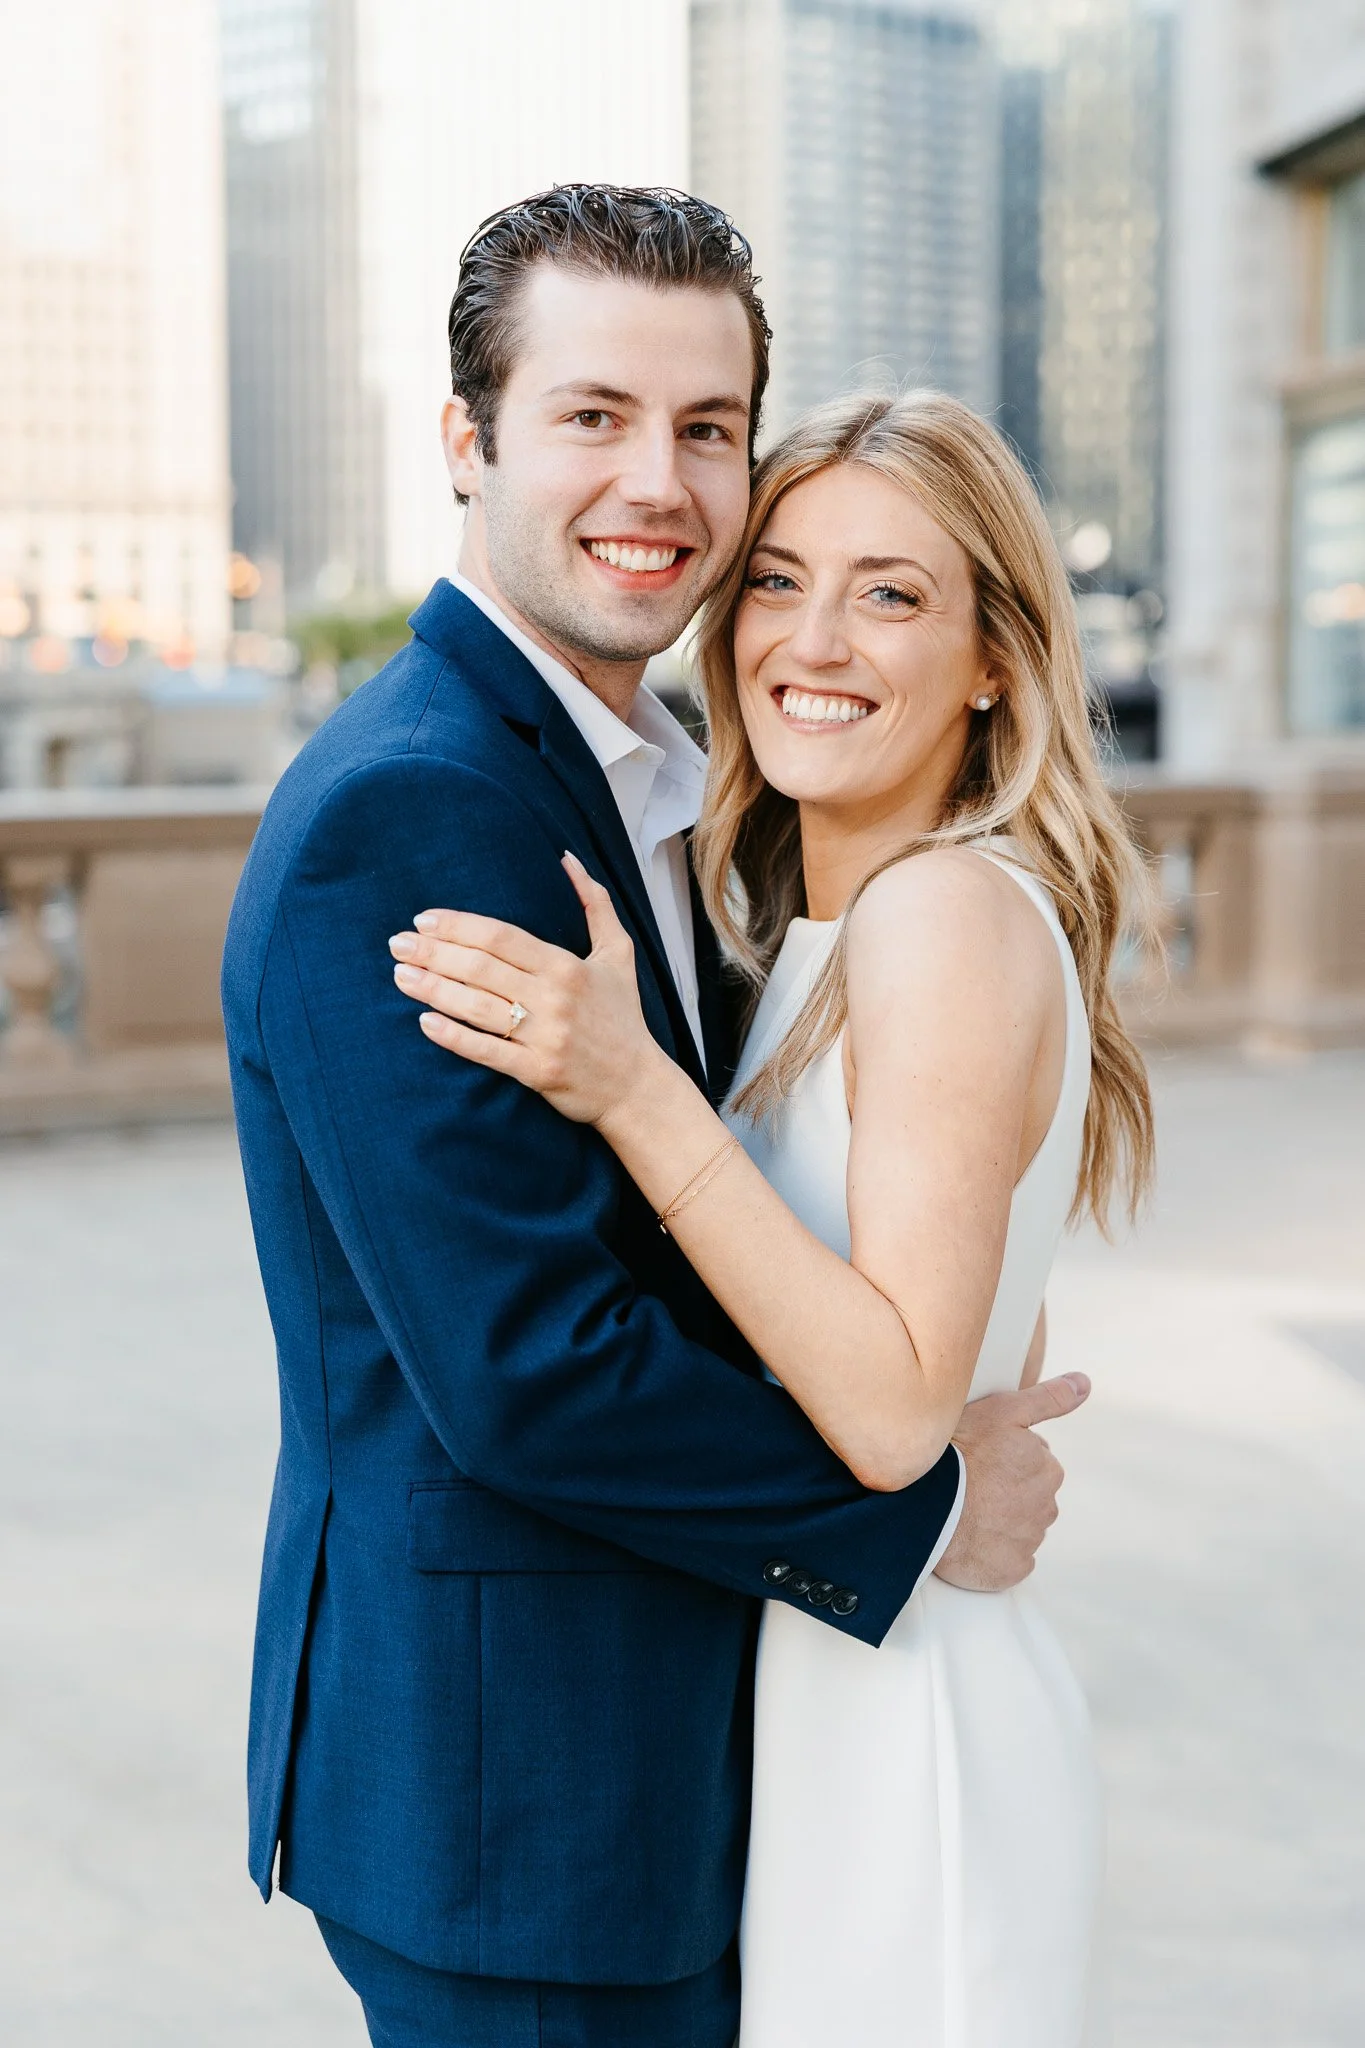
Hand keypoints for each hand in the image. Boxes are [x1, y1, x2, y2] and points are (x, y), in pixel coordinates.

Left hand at [387, 852, 665, 1126]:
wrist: (637, 1086)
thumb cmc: (622, 1017)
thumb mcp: (618, 953)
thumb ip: (595, 903)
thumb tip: (568, 859)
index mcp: (567, 966)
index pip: (501, 937)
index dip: (458, 926)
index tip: (424, 920)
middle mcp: (554, 998)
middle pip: (481, 967)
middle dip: (433, 953)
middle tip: (397, 944)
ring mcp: (545, 1037)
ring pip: (477, 1007)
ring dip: (433, 989)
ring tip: (400, 976)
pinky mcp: (537, 1072)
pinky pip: (487, 1051)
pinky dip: (454, 1036)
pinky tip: (424, 1022)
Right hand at [933, 1373, 1090, 1591]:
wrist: (926, 1503)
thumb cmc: (960, 1452)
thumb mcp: (1003, 1411)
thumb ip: (1049, 1398)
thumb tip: (1085, 1383)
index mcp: (1048, 1470)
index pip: (1031, 1464)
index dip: (1003, 1460)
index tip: (979, 1459)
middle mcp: (1046, 1507)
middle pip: (1027, 1497)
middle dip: (1004, 1492)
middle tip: (970, 1484)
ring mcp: (1029, 1542)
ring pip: (1016, 1528)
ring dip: (997, 1521)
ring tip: (963, 1510)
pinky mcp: (1011, 1570)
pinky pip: (1006, 1560)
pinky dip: (991, 1552)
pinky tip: (968, 1538)